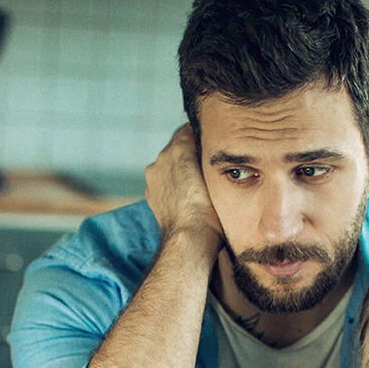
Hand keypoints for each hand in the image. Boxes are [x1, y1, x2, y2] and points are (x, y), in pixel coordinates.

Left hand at [144, 124, 222, 248]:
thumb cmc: (210, 208)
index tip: (212, 143)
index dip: (201, 136)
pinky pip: (164, 182)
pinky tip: (187, 195)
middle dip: (190, 154)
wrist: (191, 237)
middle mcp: (162, 158)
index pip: (188, 130)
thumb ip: (208, 152)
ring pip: (169, 166)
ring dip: (181, 170)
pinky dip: (174, 185)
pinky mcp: (152, 194)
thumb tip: (209, 145)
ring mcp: (154, 177)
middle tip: (208, 164)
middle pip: (177, 147)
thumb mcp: (216, 173)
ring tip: (199, 183)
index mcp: (178, 147)